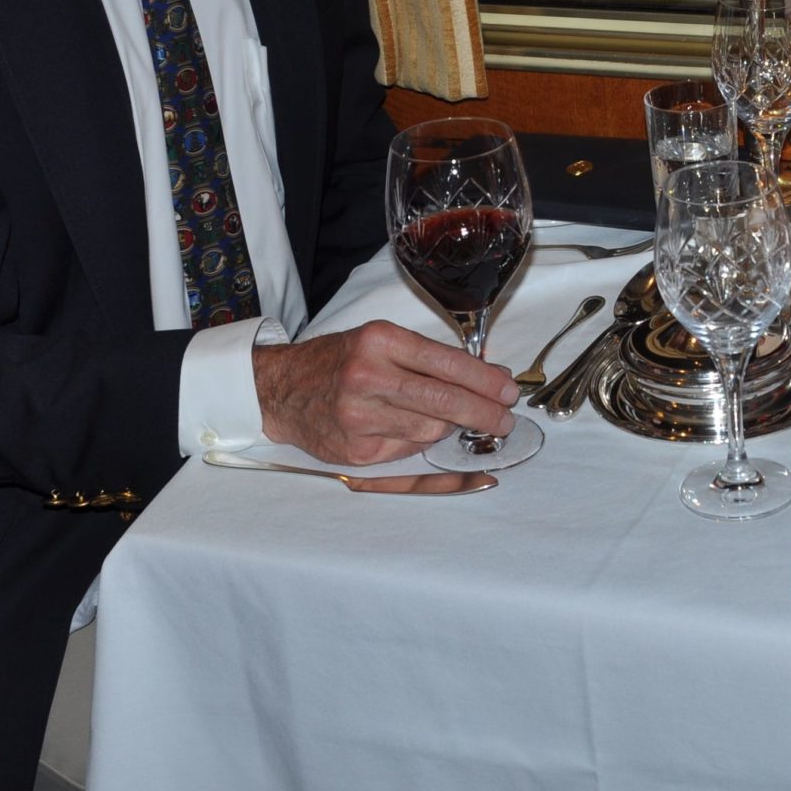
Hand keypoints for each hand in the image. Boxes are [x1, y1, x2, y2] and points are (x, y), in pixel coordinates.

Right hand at [253, 319, 518, 465]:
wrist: (282, 389)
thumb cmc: (339, 361)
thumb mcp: (381, 342)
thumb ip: (431, 358)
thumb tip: (489, 377)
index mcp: (380, 341)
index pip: (447, 363)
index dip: (484, 380)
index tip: (508, 390)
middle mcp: (368, 376)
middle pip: (443, 402)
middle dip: (483, 412)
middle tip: (505, 418)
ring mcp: (360, 416)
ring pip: (430, 429)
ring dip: (449, 426)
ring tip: (451, 418)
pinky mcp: (356, 449)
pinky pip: (408, 449)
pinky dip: (419, 440)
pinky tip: (412, 428)